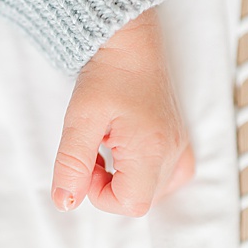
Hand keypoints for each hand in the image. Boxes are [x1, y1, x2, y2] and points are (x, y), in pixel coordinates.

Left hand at [51, 9, 193, 216]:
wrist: (128, 44)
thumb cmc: (106, 75)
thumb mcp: (79, 121)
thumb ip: (71, 165)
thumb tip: (65, 203)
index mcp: (154, 149)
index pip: (131, 204)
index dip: (99, 194)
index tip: (85, 165)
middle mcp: (175, 151)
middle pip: (141, 200)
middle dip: (108, 185)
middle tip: (93, 151)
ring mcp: (181, 146)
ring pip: (152, 190)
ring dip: (122, 180)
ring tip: (105, 148)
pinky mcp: (179, 141)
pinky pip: (165, 176)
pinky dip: (139, 172)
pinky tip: (121, 150)